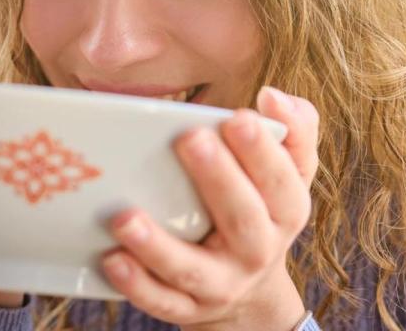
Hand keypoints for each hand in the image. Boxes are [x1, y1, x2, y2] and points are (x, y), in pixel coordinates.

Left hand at [100, 87, 318, 330]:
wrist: (251, 292)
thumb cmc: (260, 209)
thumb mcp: (288, 173)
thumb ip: (293, 130)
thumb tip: (274, 97)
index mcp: (285, 211)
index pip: (281, 181)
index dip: (262, 151)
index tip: (237, 117)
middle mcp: (258, 251)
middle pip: (242, 219)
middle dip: (218, 179)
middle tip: (190, 140)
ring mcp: (222, 284)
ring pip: (192, 269)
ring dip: (158, 245)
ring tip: (124, 217)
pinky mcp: (188, 309)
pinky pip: (162, 301)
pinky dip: (136, 284)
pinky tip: (111, 258)